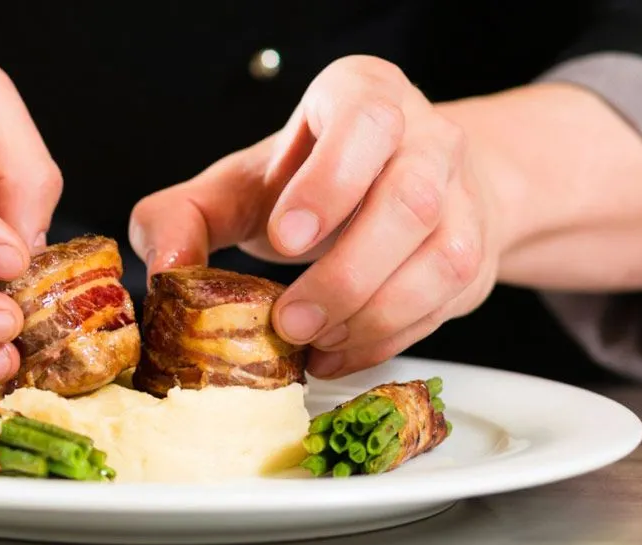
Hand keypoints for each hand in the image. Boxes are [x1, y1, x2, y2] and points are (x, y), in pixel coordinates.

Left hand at [129, 55, 501, 378]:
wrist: (385, 191)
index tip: (285, 237)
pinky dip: (387, 339)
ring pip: (444, 257)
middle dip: (346, 273)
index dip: (330, 182)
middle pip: (410, 200)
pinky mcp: (474, 254)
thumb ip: (181, 217)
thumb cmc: (304, 185)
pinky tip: (336, 352)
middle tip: (288, 319)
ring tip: (310, 341)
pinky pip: (446, 303)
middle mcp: (425, 137)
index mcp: (361, 96)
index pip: (365, 122)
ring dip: (372, 314)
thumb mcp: (235, 186)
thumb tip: (167, 271)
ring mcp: (460, 196)